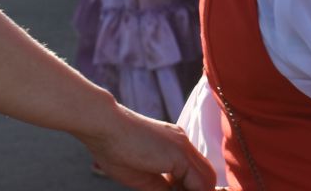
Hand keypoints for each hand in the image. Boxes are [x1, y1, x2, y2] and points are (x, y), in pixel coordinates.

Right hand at [76, 99, 214, 189]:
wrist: (103, 126)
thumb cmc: (113, 148)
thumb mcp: (142, 176)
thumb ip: (162, 186)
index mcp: (172, 147)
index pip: (194, 175)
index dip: (188, 190)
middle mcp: (182, 143)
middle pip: (205, 177)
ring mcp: (183, 146)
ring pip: (207, 181)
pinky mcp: (180, 153)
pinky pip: (200, 184)